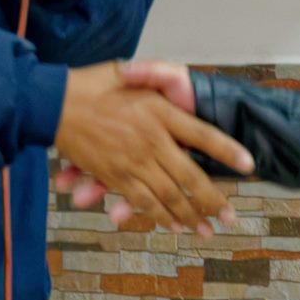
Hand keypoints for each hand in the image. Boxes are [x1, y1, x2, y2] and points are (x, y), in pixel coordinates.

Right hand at [54, 63, 250, 234]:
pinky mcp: (114, 176)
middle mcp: (151, 140)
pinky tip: (173, 226)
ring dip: (190, 215)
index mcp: (160, 112)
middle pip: (191, 176)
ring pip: (169, 195)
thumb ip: (156, 73)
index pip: (204, 134)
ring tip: (207, 229)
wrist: (50, 103)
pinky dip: (159, 215)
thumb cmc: (91, 83)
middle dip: (213, 200)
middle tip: (231, 217)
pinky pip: (142, 201)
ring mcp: (133, 162)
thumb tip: (177, 78)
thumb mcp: (130, 70)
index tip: (249, 165)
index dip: (227, 151)